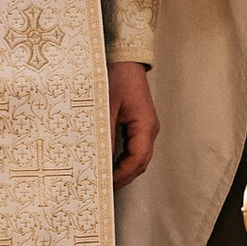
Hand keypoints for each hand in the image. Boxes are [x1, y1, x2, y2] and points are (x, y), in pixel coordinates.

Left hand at [109, 62, 157, 187]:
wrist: (124, 58)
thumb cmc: (117, 76)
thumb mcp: (106, 105)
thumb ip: (104, 132)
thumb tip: (98, 157)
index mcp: (145, 124)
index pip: (138, 158)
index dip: (123, 174)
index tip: (106, 183)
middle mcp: (148, 128)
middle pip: (140, 162)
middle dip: (123, 177)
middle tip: (102, 188)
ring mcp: (144, 127)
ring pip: (137, 157)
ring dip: (123, 170)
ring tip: (103, 179)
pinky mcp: (137, 124)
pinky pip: (133, 148)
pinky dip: (122, 160)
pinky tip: (108, 163)